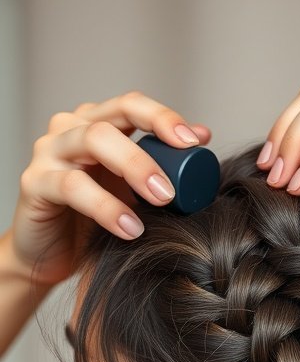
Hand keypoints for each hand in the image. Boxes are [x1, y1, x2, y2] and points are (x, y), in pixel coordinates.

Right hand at [9, 90, 211, 285]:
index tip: (195, 142)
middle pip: (113, 120)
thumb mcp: (134, 191)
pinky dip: (106, 207)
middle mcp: (70, 128)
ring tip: (160, 202)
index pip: (132, 105)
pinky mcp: (34, 182)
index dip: (164, 118)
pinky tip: (130, 229)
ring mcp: (49, 151)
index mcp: (97, 122)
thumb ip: (164, 164)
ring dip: (133, 170)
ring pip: (92, 142)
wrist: (50, 256)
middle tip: (174, 188)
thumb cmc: (93, 220)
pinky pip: (72, 186)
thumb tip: (203, 135)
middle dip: (149, 152)